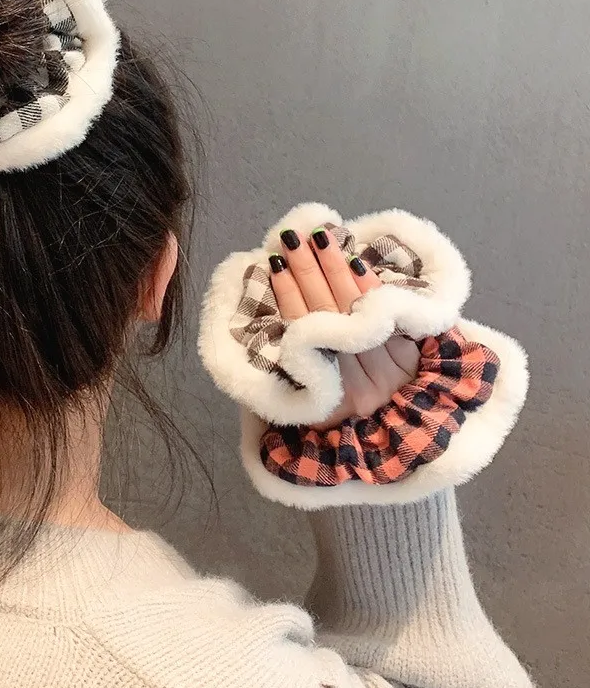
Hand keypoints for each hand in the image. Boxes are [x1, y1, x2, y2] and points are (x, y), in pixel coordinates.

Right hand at [270, 227, 420, 428]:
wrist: (408, 450)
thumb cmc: (346, 437)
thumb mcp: (314, 419)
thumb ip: (296, 380)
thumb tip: (276, 333)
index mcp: (328, 393)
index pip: (304, 331)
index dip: (289, 295)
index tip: (273, 264)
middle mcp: (357, 379)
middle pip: (329, 313)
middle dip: (309, 271)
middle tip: (292, 238)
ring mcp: (387, 367)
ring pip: (358, 309)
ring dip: (337, 269)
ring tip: (320, 237)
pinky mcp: (412, 358)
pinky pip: (387, 316)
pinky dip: (371, 286)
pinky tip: (355, 261)